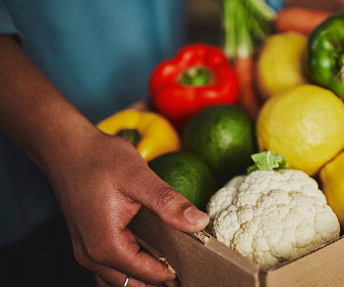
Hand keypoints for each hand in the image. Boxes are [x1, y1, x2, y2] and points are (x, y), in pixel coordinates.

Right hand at [51, 130, 208, 286]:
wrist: (67, 147)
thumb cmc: (99, 159)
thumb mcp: (139, 177)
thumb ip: (169, 203)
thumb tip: (199, 222)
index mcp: (105, 244)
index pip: (146, 275)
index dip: (172, 271)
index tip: (195, 261)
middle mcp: (90, 254)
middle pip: (132, 282)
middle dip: (158, 276)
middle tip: (186, 261)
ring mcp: (85, 250)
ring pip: (121, 276)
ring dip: (145, 271)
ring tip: (171, 254)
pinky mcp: (86, 241)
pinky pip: (112, 264)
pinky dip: (132, 261)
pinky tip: (150, 245)